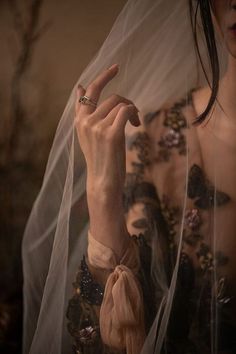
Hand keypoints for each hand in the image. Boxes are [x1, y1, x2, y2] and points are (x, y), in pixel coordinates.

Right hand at [75, 64, 139, 201]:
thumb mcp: (88, 134)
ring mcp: (97, 127)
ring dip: (133, 111)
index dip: (102, 78)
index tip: (115, 67)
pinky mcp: (111, 134)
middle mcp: (85, 121)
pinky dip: (134, 114)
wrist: (103, 182)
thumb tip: (79, 87)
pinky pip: (126, 111)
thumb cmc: (99, 159)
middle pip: (110, 96)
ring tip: (135, 123)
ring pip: (120, 104)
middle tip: (134, 101)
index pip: (88, 92)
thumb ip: (84, 112)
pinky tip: (136, 124)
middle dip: (126, 97)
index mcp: (79, 121)